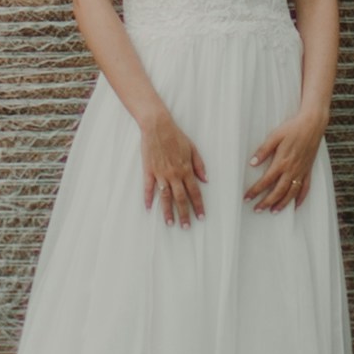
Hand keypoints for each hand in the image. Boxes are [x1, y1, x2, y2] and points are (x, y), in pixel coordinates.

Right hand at [139, 110, 205, 225]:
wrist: (158, 126)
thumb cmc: (176, 136)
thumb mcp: (193, 148)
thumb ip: (199, 165)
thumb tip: (205, 180)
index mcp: (186, 169)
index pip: (194, 192)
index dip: (198, 205)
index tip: (201, 216)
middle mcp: (174, 175)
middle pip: (180, 199)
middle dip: (184, 214)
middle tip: (186, 226)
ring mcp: (160, 174)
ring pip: (165, 197)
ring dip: (168, 211)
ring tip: (170, 223)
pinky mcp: (149, 171)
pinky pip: (148, 188)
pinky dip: (148, 198)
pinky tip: (149, 208)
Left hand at [245, 110, 324, 212]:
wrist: (313, 124)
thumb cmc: (293, 128)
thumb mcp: (275, 136)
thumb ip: (264, 150)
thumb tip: (252, 163)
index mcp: (282, 162)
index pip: (266, 181)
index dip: (255, 191)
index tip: (246, 198)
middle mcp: (292, 169)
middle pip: (278, 191)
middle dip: (267, 202)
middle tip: (257, 210)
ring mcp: (301, 171)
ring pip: (292, 193)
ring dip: (282, 204)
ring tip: (273, 211)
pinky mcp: (308, 170)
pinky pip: (306, 188)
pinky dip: (301, 198)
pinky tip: (296, 206)